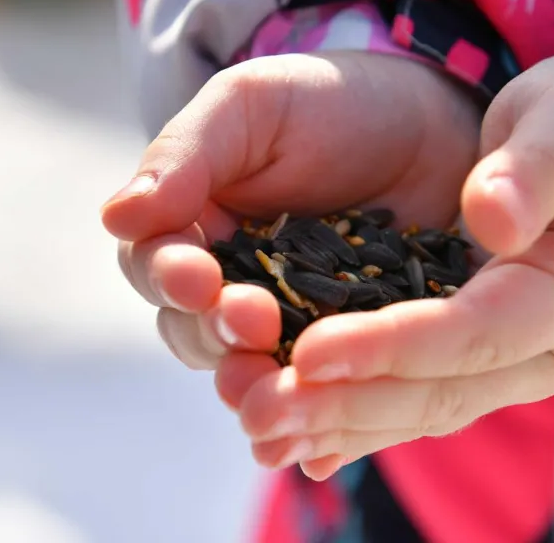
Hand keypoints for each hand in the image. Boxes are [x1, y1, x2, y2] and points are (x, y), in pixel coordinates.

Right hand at [100, 50, 480, 463]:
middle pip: (196, 334)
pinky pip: (324, 397)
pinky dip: (318, 429)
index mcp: (194, 227)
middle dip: (217, 337)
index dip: (170, 278)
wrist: (435, 120)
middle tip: (252, 325)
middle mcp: (232, 286)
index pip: (155, 265)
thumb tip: (117, 215)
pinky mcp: (350, 355)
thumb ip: (188, 154)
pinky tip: (319, 453)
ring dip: (256, 392)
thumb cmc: (332, 101)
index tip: (199, 278)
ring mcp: (292, 327)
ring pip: (253, 375)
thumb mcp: (254, 106)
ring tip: (277, 399)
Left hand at [228, 53, 553, 479]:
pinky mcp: (481, 359)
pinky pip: (417, 401)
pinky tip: (294, 440)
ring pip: (424, 410)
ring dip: (341, 424)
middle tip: (261, 411)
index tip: (312, 350)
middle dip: (350, 403)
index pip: (482, 328)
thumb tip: (492, 217)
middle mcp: (551, 346)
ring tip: (260, 429)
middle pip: (445, 390)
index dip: (397, 345)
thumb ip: (543, 164)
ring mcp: (516, 362)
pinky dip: (357, 421)